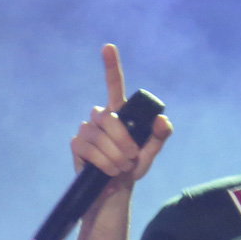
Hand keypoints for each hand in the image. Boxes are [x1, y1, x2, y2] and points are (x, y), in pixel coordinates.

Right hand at [70, 45, 171, 191]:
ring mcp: (87, 130)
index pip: (114, 85)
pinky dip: (102, 163)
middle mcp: (101, 117)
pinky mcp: (77, 145)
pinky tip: (108, 172)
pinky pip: (88, 149)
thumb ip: (159, 137)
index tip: (108, 47)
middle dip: (123, 141)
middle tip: (131, 159)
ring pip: (99, 136)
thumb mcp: (149, 154)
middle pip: (110, 119)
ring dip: (114, 156)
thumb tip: (162, 120)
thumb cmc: (131, 169)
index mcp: (119, 113)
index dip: (111, 66)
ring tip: (120, 169)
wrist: (114, 192)